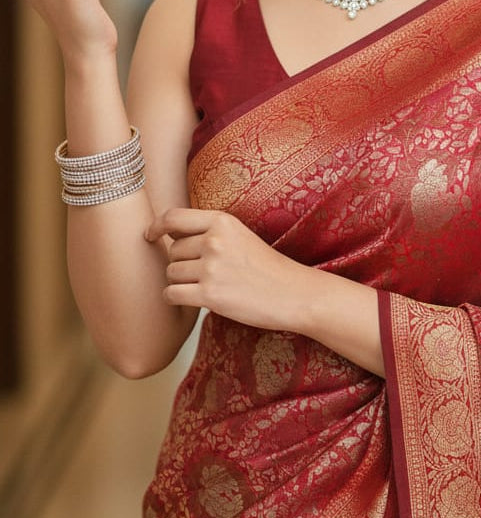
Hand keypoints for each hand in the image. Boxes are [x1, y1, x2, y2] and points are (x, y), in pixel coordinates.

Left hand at [146, 207, 307, 332]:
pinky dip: (177, 299)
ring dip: (181, 283)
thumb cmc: (267, 267)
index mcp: (222, 221)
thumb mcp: (240, 236)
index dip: (155, 227)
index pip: (173, 217)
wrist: (294, 293)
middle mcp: (214, 240)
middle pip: (172, 250)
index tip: (149, 236)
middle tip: (204, 274)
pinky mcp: (210, 294)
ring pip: (171, 273)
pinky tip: (195, 300)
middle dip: (181, 263)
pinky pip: (172, 294)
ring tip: (208, 287)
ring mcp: (212, 267)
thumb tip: (168, 234)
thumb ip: (208, 232)